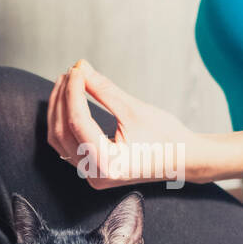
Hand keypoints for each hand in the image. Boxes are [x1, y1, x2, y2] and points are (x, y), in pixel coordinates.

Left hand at [46, 60, 220, 188]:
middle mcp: (95, 175)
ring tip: (69, 82)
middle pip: (62, 131)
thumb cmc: (167, 138)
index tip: (78, 70)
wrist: (183, 159)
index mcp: (108, 164)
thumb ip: (104, 90)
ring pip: (60, 138)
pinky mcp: (92, 168)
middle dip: (62, 98)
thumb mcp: (134, 110)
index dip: (73, 92)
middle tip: (72, 72)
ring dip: (59, 109)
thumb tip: (82, 68)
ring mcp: (92, 175)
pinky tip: (69, 100)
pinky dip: (65, 121)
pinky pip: (67, 144)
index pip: (77, 123)